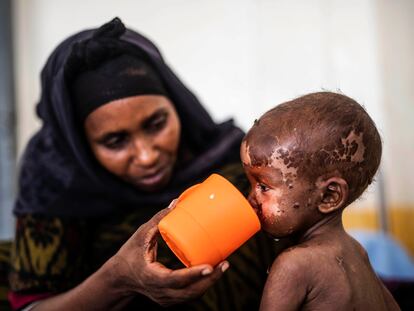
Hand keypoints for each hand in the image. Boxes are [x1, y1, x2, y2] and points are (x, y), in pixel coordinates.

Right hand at [111, 200, 228, 306]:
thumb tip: (177, 202)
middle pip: (190, 292)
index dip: (194, 275)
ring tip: (223, 266)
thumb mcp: (140, 236)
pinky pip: (189, 294)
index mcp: (152, 278)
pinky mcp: (170, 298)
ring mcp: (166, 298)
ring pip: (192, 295)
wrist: (118, 278)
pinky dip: (201, 285)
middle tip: (225, 264)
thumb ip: (158, 220)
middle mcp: (160, 292)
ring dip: (209, 283)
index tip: (211, 266)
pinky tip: (211, 273)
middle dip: (210, 279)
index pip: (176, 280)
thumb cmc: (129, 255)